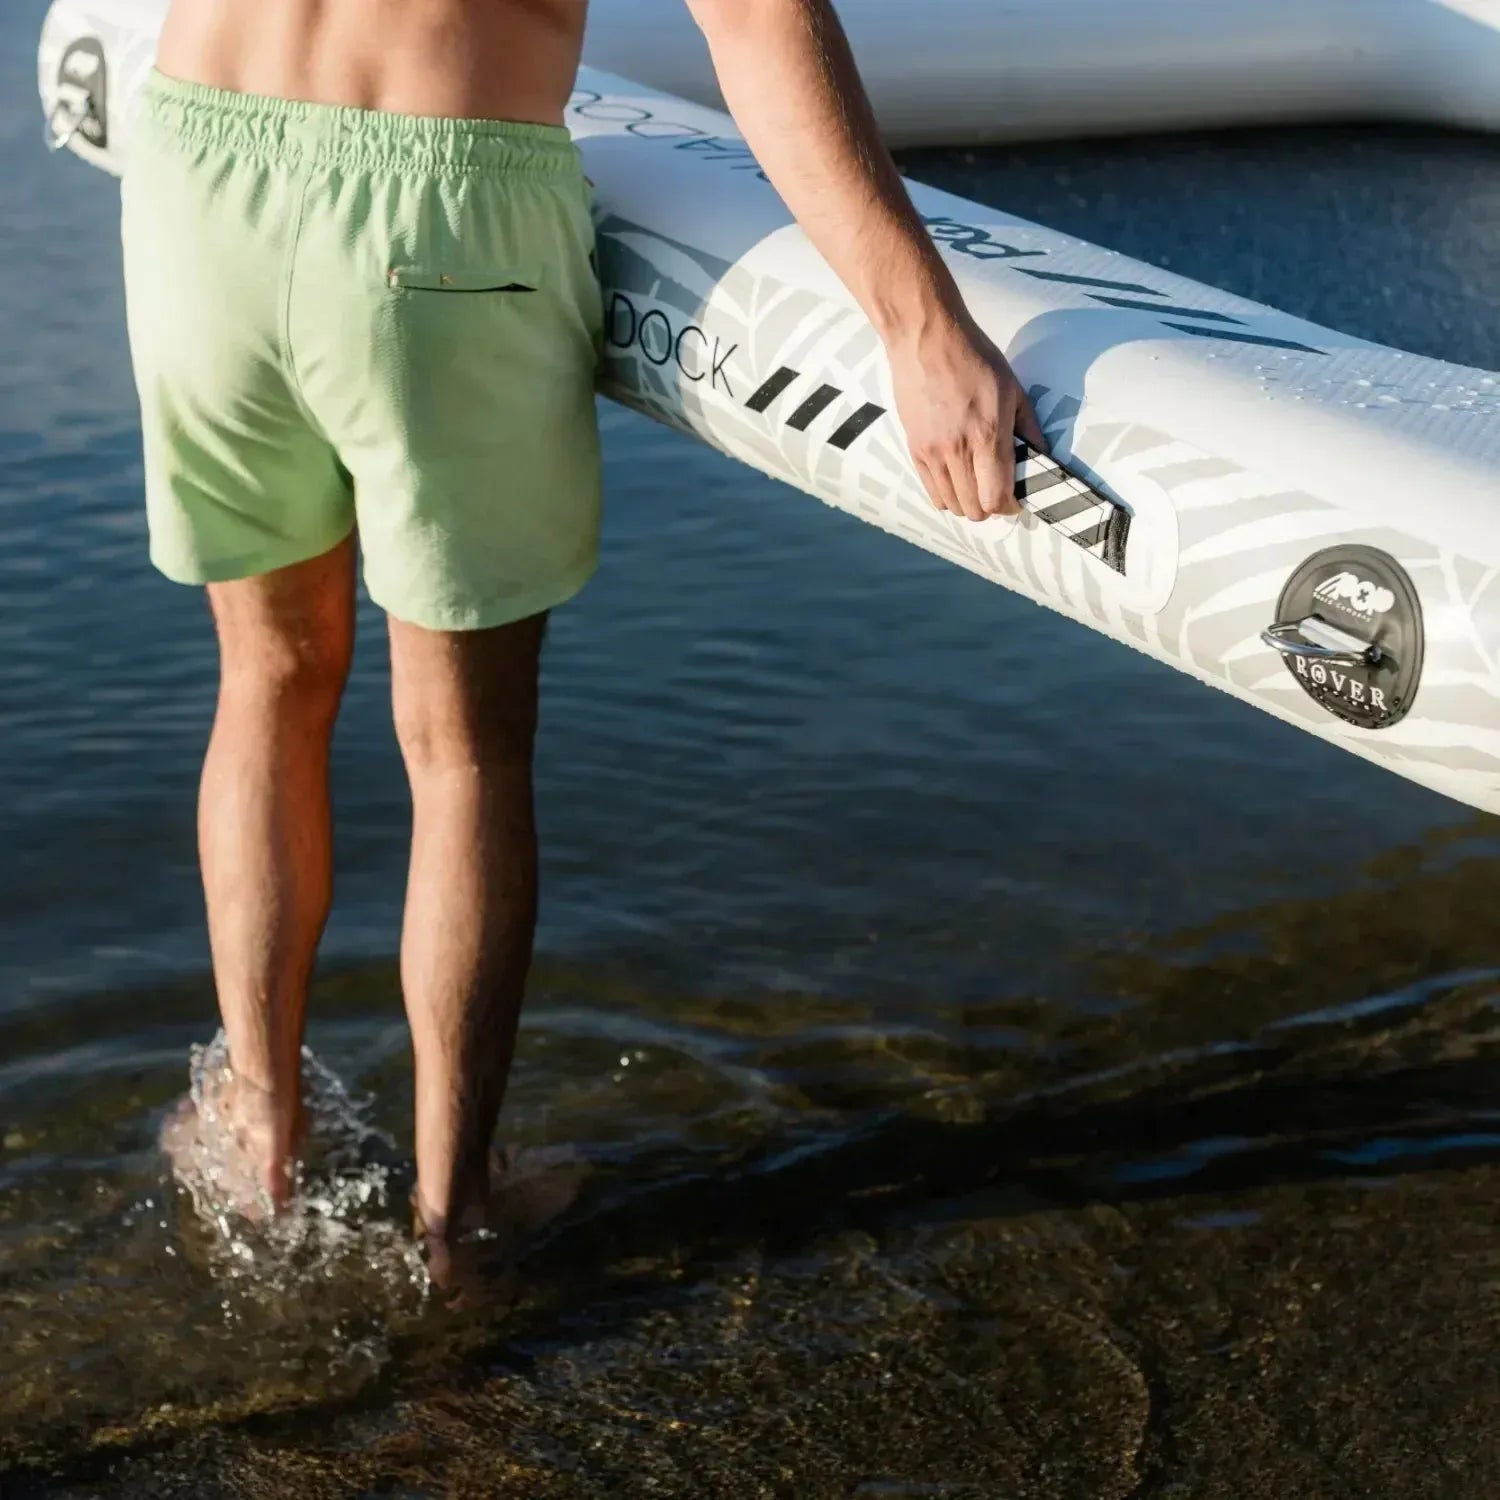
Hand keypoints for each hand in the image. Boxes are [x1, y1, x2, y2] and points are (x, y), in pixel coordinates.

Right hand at [888, 316, 1046, 521]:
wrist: (925, 339)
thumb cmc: (973, 358)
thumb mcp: (1012, 388)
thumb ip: (1028, 427)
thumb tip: (1041, 455)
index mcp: (987, 435)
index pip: (996, 497)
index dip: (1009, 507)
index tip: (1015, 500)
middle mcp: (957, 450)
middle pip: (974, 509)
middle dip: (989, 508)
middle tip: (996, 492)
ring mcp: (932, 452)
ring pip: (951, 505)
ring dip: (967, 503)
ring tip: (976, 487)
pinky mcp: (914, 449)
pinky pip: (931, 491)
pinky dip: (946, 495)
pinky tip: (955, 481)